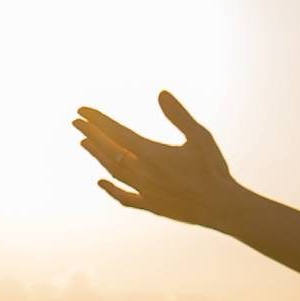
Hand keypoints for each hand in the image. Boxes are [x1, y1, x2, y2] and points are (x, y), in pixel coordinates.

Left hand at [73, 92, 242, 226]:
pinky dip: (111, 190)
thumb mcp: (200, 136)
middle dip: (92, 134)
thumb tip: (161, 93)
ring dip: (97, 156)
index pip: (117, 133)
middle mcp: (144, 173)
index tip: (83, 111)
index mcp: (153, 154)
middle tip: (76, 122)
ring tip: (84, 142)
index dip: (98, 121)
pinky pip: (125, 198)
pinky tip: (100, 182)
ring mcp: (145, 191)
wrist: (223, 207)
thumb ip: (179, 116)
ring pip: (113, 172)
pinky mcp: (152, 206)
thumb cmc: (214, 169)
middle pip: (109, 150)